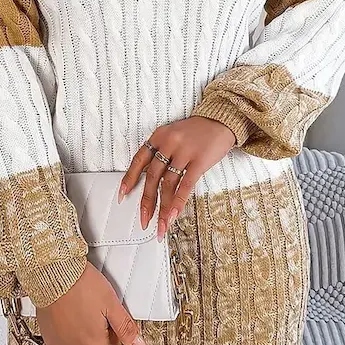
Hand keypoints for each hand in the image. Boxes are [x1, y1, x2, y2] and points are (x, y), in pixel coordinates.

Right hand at [36, 261, 147, 344]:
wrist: (55, 274)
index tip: (108, 312)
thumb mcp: (112, 304)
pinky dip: (64, 344)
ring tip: (80, 314)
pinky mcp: (49, 339)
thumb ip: (126, 328)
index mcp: (97, 344)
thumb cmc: (82, 285)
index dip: (114, 326)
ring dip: (81, 336)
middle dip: (98, 330)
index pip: (115, 342)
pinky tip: (66, 330)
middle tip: (94, 309)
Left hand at [119, 115, 237, 241]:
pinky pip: (186, 185)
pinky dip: (178, 201)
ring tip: (162, 224)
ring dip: (164, 207)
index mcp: (158, 136)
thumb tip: (152, 181)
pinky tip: (174, 214)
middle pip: (152, 176)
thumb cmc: (197, 131)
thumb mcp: (173, 135)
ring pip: (168, 184)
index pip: (139, 160)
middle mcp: (168, 143)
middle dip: (147, 201)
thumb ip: (161, 153)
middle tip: (144, 219)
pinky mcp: (199, 160)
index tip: (123, 195)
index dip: (129, 178)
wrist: (221, 120)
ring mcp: (184, 152)